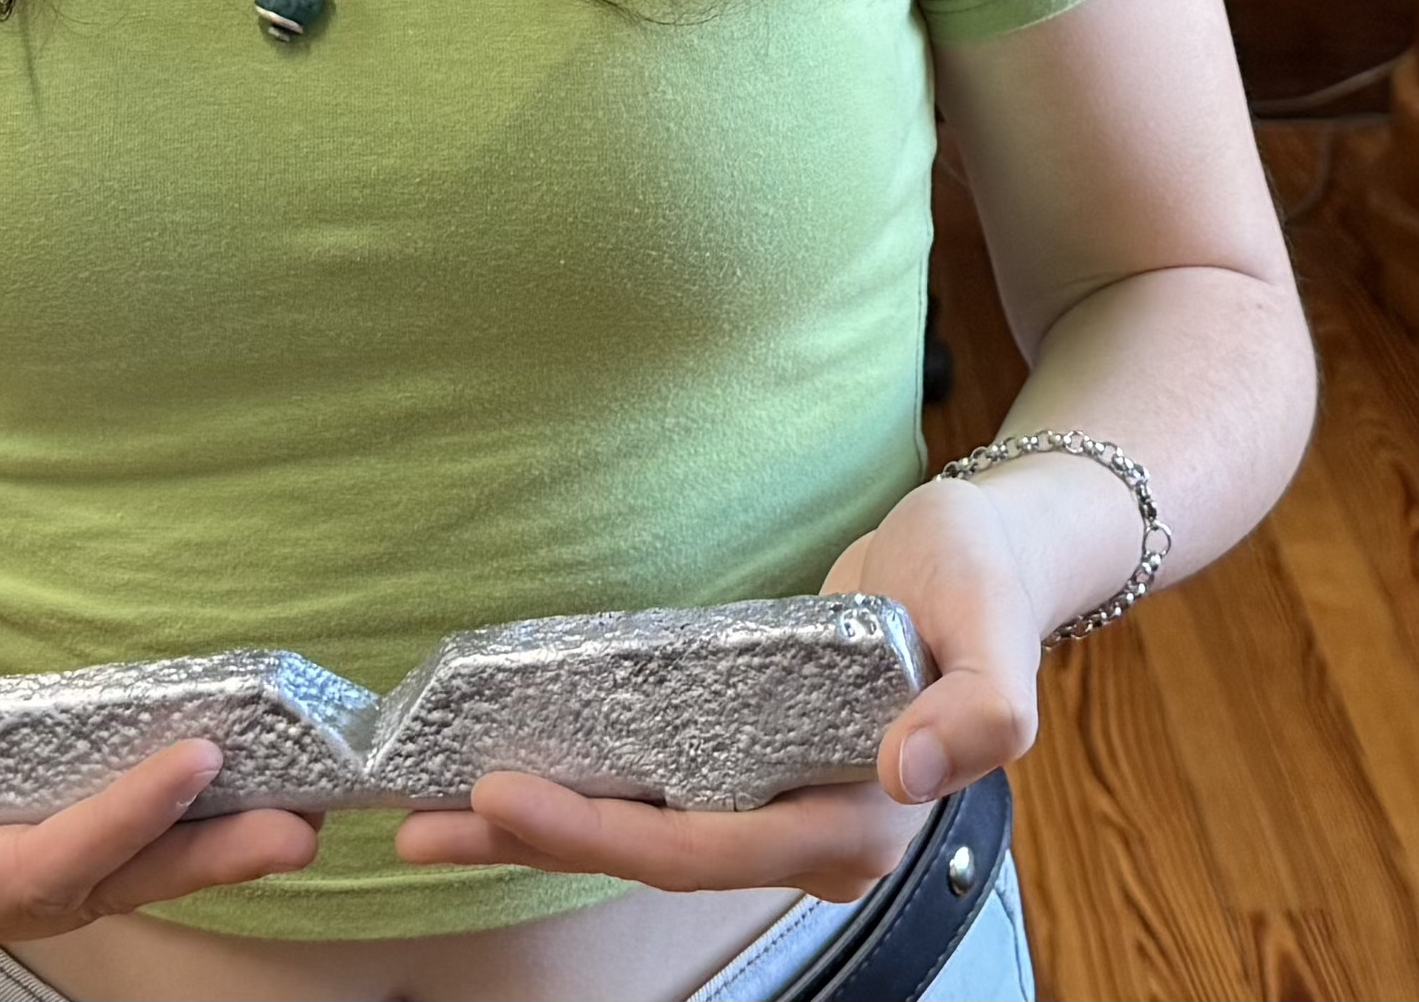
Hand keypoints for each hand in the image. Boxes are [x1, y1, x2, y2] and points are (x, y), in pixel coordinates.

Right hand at [0, 576, 321, 974]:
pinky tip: (238, 803)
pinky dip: (170, 828)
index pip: (16, 873)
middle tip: (291, 827)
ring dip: (203, 856)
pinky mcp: (16, 837)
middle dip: (191, 859)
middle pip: (84, 890)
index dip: (108, 827)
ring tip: (295, 824)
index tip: (187, 768)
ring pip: (107, 880)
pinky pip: (102, 844)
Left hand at [386, 475, 1048, 899]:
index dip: (602, 833)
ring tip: (429, 819)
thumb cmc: (982, 582)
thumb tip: (909, 771)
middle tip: (427, 823)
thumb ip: (979, 708)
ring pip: (640, 834)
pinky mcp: (743, 769)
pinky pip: (647, 794)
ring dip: (536, 831)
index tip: (503, 794)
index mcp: (859, 824)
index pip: (709, 850)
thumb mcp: (992, 625)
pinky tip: (499, 776)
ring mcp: (773, 807)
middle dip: (540, 843)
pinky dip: (573, 789)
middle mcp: (807, 836)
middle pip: (655, 856)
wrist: (980, 561)